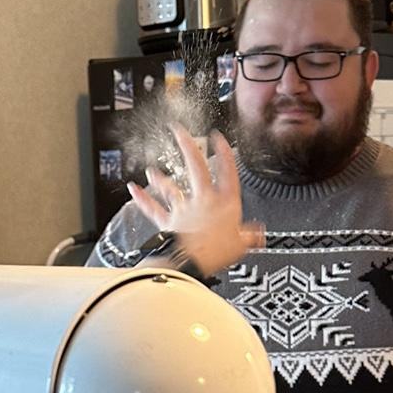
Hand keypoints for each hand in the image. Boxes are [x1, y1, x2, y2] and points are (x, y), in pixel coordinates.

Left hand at [126, 126, 263, 277]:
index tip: (218, 139)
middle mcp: (202, 201)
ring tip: (152, 169)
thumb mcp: (240, 244)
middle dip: (188, 146)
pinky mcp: (168, 222)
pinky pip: (153, 209)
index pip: (227, 172)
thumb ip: (248, 235)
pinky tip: (134, 189)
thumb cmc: (215, 253)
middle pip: (195, 167)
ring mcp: (183, 210)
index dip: (224, 153)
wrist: (190, 262)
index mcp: (224, 203)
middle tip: (179, 131)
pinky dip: (142, 199)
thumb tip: (258, 233)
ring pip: (171, 189)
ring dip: (161, 178)